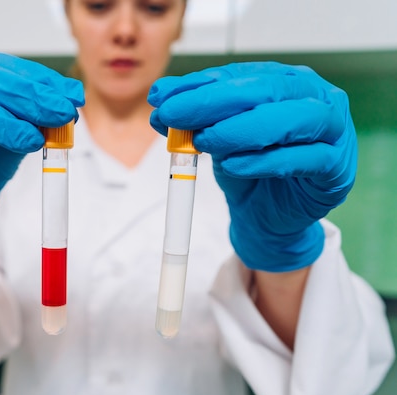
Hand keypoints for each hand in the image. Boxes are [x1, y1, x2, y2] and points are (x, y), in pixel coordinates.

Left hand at [148, 62, 356, 271]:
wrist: (268, 217)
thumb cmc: (248, 170)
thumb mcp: (216, 139)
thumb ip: (193, 117)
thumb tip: (160, 98)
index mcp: (284, 82)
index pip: (240, 76)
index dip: (198, 85)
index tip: (161, 98)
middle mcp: (314, 97)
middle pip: (265, 90)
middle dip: (212, 101)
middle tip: (173, 113)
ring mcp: (333, 131)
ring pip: (292, 119)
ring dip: (241, 128)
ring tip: (203, 140)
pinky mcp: (337, 169)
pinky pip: (305, 160)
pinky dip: (266, 161)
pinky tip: (233, 165)